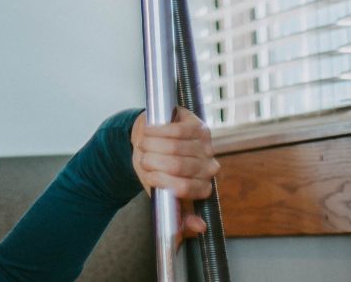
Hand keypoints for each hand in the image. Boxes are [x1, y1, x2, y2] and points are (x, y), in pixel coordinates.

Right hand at [131, 109, 219, 245]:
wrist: (151, 139)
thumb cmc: (156, 167)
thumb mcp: (162, 191)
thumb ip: (179, 213)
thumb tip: (199, 227)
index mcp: (203, 187)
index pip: (184, 187)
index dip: (161, 181)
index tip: (148, 177)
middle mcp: (210, 167)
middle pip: (178, 165)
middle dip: (152, 161)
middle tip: (142, 160)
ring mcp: (205, 145)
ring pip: (174, 146)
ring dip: (151, 145)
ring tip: (142, 145)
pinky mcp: (197, 125)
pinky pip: (174, 130)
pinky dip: (156, 132)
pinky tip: (148, 133)